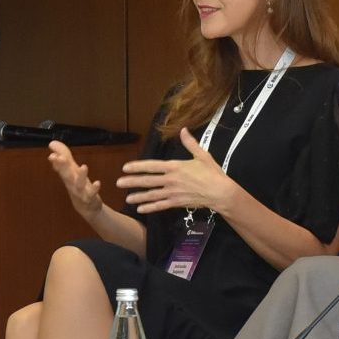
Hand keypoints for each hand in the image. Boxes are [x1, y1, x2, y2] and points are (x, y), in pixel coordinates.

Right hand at [46, 141, 105, 216]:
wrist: (87, 208)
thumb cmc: (78, 186)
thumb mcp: (71, 170)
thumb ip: (64, 155)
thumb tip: (52, 143)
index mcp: (67, 176)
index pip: (60, 167)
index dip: (56, 161)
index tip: (52, 155)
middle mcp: (72, 183)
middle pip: (66, 174)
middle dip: (63, 166)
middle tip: (60, 158)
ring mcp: (80, 192)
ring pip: (79, 184)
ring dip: (81, 176)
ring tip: (84, 167)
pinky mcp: (90, 198)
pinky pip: (91, 194)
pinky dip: (94, 189)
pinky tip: (97, 183)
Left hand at [116, 130, 240, 214]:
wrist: (220, 193)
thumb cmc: (212, 173)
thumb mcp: (202, 155)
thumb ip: (190, 143)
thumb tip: (183, 130)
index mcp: (175, 167)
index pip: (152, 166)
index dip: (137, 166)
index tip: (125, 168)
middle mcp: (171, 180)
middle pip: (148, 181)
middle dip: (132, 182)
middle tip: (118, 183)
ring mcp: (173, 193)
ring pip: (152, 195)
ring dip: (138, 196)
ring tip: (127, 198)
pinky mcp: (177, 203)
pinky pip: (161, 205)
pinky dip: (150, 207)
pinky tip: (140, 209)